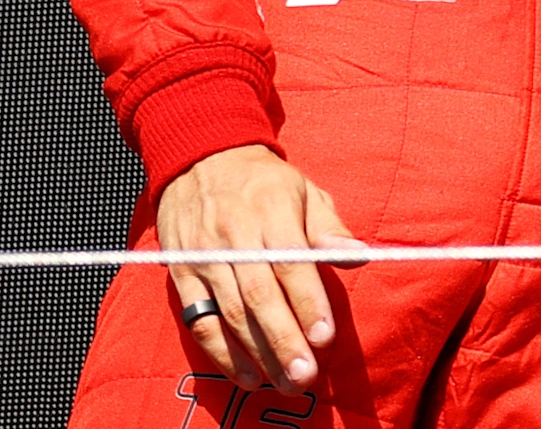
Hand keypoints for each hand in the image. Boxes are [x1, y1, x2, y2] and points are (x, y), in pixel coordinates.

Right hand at [155, 145, 355, 392]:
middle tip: (305, 375)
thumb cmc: (264, 182)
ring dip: (256, 354)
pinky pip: (199, 320)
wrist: (201, 158)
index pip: (290, 264)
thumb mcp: (304, 191)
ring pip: (229, 314)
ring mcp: (203, 258)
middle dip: (283, 340)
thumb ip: (329, 228)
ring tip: (283, 382)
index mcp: (271, 213)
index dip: (308, 302)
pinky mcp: (181, 275)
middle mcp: (233, 238)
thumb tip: (359, 256)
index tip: (325, 335)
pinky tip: (246, 374)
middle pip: (258, 297)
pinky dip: (221, 351)